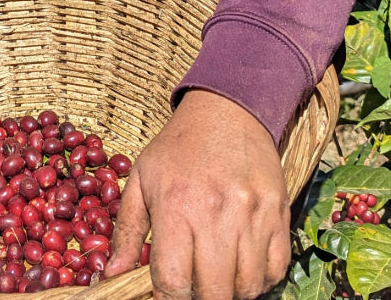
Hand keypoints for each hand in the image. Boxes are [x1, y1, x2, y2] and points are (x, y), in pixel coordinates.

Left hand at [105, 90, 290, 299]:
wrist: (227, 109)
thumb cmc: (179, 146)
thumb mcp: (142, 177)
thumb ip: (127, 230)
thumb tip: (111, 275)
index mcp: (176, 206)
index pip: (173, 283)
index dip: (168, 299)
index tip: (165, 295)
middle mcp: (217, 214)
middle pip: (214, 294)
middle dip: (199, 298)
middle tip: (192, 284)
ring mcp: (252, 216)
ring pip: (247, 288)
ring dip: (230, 291)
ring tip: (216, 274)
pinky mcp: (279, 213)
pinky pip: (276, 271)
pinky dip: (259, 279)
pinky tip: (241, 264)